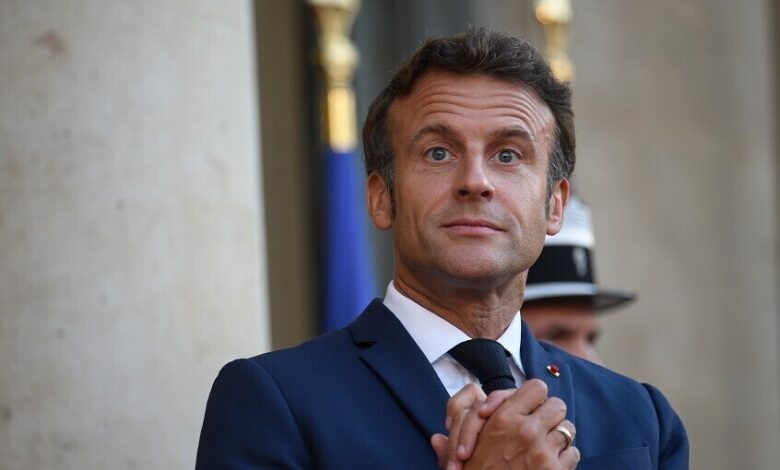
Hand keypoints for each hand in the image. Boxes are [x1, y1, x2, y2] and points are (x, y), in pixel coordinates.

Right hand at [431, 379, 578, 469]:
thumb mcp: (458, 454)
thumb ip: (456, 438)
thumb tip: (437, 438)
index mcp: (503, 418)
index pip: (536, 388)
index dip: (536, 396)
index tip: (532, 406)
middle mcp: (526, 430)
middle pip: (557, 405)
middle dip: (551, 415)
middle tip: (544, 425)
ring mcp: (543, 451)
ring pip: (567, 429)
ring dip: (559, 437)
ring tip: (548, 446)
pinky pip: (572, 453)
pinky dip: (566, 458)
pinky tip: (553, 464)